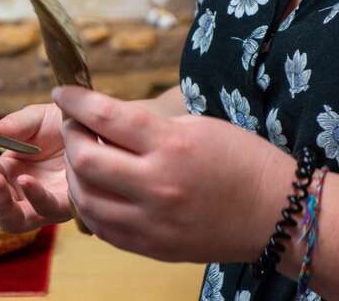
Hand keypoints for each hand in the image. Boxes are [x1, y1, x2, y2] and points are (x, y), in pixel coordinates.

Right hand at [0, 104, 70, 232]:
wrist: (100, 126)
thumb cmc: (66, 124)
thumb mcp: (35, 119)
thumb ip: (10, 126)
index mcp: (10, 169)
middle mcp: (21, 191)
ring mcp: (41, 203)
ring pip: (10, 218)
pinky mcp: (65, 207)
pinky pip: (44, 210)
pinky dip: (33, 197)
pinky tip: (25, 179)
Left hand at [54, 86, 291, 262]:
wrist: (276, 214)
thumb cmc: (241, 160)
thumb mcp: (196, 126)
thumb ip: (146, 126)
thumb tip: (103, 121)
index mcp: (172, 145)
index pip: (106, 116)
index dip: (75, 101)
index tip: (62, 93)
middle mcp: (157, 185)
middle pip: (86, 159)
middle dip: (71, 136)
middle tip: (74, 126)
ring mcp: (151, 222)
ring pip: (85, 198)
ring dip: (75, 174)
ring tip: (83, 159)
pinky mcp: (150, 246)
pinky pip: (100, 227)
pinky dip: (89, 205)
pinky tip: (94, 190)